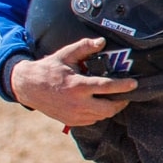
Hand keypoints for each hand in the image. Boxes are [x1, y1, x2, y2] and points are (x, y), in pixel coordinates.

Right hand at [8, 38, 134, 127]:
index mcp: (77, 86)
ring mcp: (74, 115)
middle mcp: (77, 103)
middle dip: (121, 102)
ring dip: (110, 108)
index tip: (134, 84)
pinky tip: (99, 104)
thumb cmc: (48, 69)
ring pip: (102, 116)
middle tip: (126, 94)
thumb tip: (101, 42)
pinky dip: (98, 114)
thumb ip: (84, 47)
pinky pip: (92, 121)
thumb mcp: (65, 55)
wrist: (27, 87)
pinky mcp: (71, 121)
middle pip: (109, 108)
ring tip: (114, 98)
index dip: (123, 86)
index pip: (107, 87)